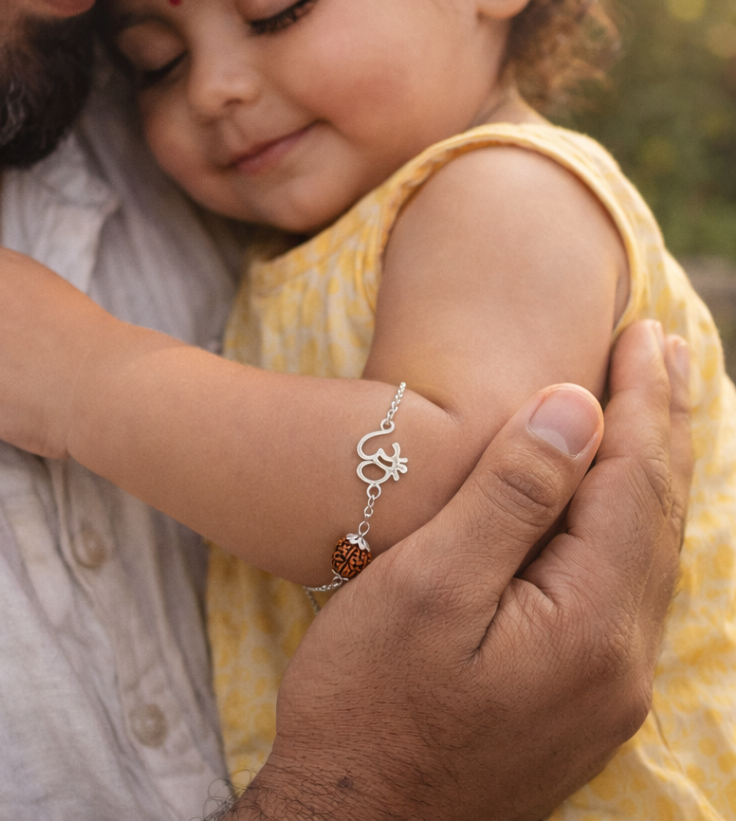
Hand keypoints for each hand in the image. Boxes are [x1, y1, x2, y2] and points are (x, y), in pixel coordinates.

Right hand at [233, 320, 691, 820]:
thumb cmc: (369, 700)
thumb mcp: (429, 584)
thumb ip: (511, 496)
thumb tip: (579, 408)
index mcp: (589, 623)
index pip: (632, 484)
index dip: (640, 402)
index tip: (642, 333)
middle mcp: (620, 659)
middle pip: (655, 515)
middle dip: (663, 424)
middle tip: (664, 349)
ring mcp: (604, 687)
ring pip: (647, 552)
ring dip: (650, 471)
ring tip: (656, 409)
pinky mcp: (579, 700)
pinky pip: (626, 587)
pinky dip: (628, 523)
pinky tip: (618, 507)